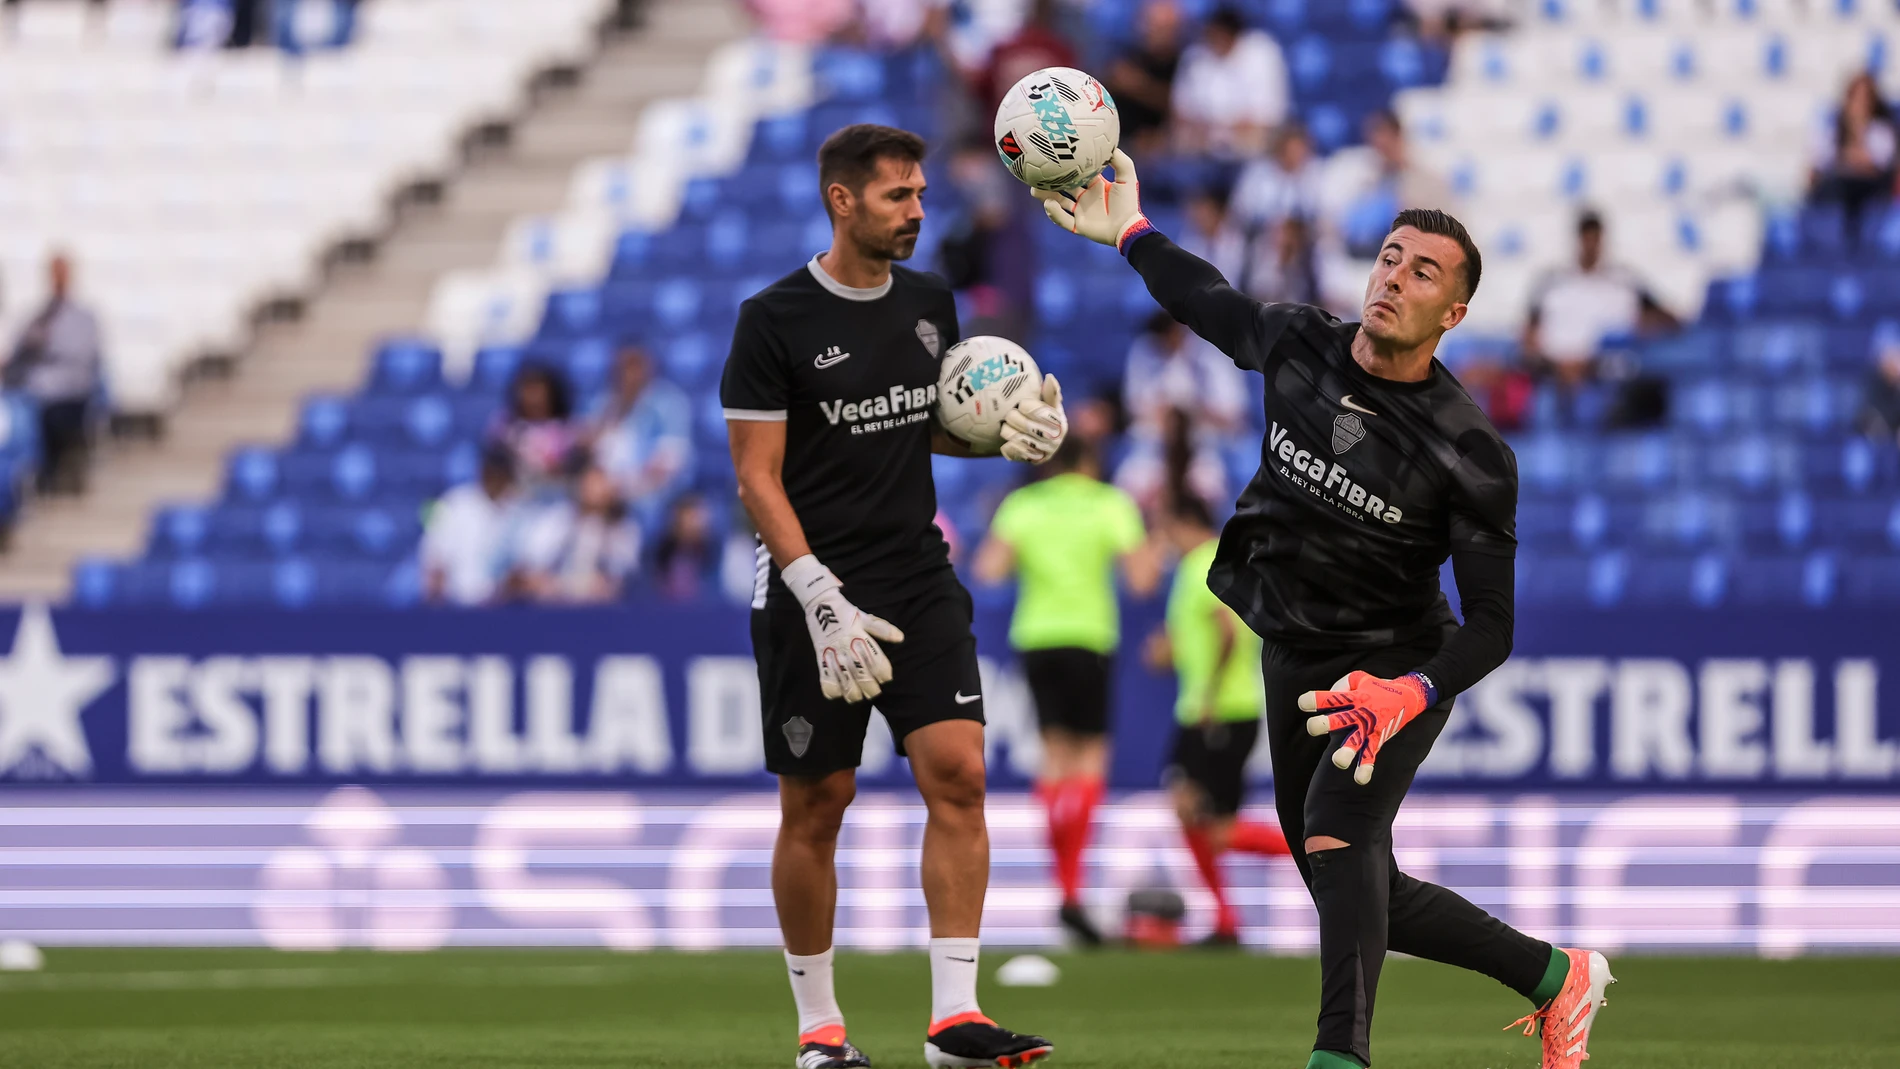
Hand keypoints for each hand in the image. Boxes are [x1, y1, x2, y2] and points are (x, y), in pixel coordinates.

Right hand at [782, 555, 903, 702]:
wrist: (820, 603)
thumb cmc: (846, 612)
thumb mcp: (866, 618)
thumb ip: (882, 629)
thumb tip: (900, 638)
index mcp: (861, 637)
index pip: (876, 660)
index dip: (883, 673)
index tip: (886, 678)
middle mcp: (848, 646)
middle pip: (862, 674)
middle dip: (870, 688)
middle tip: (874, 693)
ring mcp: (833, 652)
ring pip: (844, 679)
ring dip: (852, 692)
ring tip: (857, 697)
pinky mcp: (821, 656)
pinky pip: (825, 677)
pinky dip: (830, 688)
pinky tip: (837, 693)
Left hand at [1000, 373, 1066, 463]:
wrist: (1036, 439)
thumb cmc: (1041, 415)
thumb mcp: (1046, 403)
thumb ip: (1049, 392)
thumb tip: (1050, 377)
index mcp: (1060, 423)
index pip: (1043, 414)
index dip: (1029, 408)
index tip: (1021, 404)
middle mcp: (1056, 440)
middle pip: (1030, 428)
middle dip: (1016, 419)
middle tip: (1009, 414)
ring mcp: (1046, 452)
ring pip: (1022, 441)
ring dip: (1010, 432)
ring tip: (1005, 426)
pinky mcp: (1035, 461)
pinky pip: (1019, 455)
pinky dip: (1010, 447)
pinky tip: (1005, 442)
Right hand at [1033, 149, 1153, 251]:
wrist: (1128, 227)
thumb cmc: (1128, 203)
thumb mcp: (1126, 177)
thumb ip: (1120, 160)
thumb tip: (1109, 145)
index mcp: (1095, 185)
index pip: (1077, 172)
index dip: (1067, 165)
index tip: (1056, 155)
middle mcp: (1085, 198)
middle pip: (1063, 187)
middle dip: (1050, 181)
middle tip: (1037, 172)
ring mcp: (1080, 212)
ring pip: (1058, 203)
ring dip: (1046, 197)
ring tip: (1035, 190)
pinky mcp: (1078, 226)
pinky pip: (1063, 220)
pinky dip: (1054, 213)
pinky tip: (1049, 204)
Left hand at [1300, 671, 1433, 784]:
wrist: (1408, 696)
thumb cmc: (1375, 687)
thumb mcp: (1358, 678)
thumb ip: (1341, 685)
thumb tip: (1329, 698)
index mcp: (1353, 697)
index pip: (1331, 698)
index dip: (1315, 700)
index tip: (1303, 703)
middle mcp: (1359, 713)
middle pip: (1340, 720)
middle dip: (1325, 724)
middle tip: (1313, 728)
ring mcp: (1369, 728)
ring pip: (1356, 742)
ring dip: (1347, 751)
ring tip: (1339, 761)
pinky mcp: (1377, 740)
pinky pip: (1370, 755)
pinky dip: (1366, 768)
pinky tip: (1360, 779)